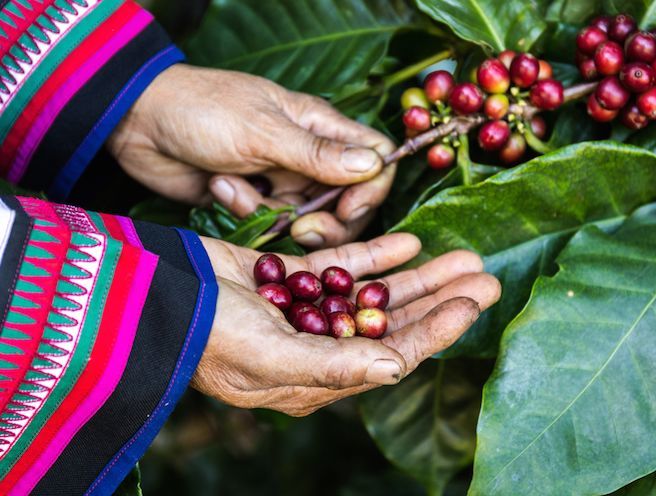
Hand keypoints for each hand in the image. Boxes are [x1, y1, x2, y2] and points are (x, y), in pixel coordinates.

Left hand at [108, 64, 395, 247]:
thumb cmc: (203, 110)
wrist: (139, 123)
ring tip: (234, 188)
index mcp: (321, 127)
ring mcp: (283, 180)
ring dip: (274, 213)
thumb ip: (318, 155)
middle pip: (348, 202)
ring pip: (309, 219)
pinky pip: (271, 223)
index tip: (348, 210)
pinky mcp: (257, 202)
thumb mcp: (262, 131)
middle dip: (327, 221)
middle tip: (299, 226)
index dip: (371, 190)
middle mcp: (310, 156)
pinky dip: (247, 211)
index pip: (375, 160)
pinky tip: (219, 187)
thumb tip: (376, 166)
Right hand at [193, 234, 500, 415]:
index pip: (392, 356)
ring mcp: (307, 313)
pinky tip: (409, 242)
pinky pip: (344, 268)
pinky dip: (376, 256)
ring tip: (461, 256)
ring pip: (376, 295)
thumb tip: (396, 367)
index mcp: (318, 380)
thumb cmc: (207, 335)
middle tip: (484, 276)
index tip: (473, 304)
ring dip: (418, 277)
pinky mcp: (293, 281)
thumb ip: (334, 365)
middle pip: (394, 324)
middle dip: (439, 300)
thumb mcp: (271, 357)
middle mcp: (318, 349)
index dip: (436, 331)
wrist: (155, 294)